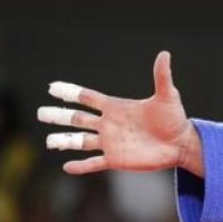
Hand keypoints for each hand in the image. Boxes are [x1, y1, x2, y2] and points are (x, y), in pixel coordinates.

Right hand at [38, 51, 203, 176]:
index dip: (70, 92)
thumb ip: (162, 77)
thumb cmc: (175, 119)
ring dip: (64, 141)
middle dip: (59, 116)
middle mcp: (109, 124)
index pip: (87, 98)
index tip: (52, 88)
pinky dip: (80, 166)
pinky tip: (67, 167)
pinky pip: (94, 163)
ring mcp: (110, 142)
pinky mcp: (116, 160)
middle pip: (77, 119)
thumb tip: (165, 54)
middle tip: (40, 113)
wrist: (181, 144)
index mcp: (116, 108)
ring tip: (49, 142)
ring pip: (80, 141)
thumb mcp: (167, 96)